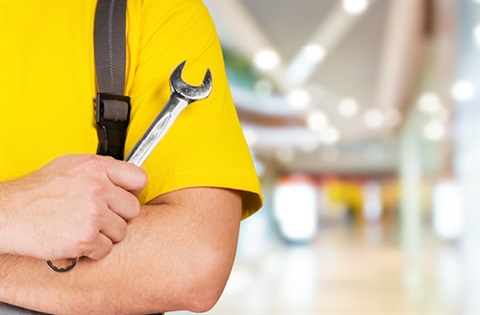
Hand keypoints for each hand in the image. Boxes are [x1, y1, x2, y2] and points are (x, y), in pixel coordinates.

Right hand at [0, 154, 146, 260]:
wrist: (9, 214)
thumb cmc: (35, 193)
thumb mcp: (69, 166)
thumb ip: (100, 170)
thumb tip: (121, 177)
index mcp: (96, 167)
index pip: (139, 178)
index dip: (132, 192)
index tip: (124, 198)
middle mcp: (98, 187)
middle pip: (133, 209)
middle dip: (118, 216)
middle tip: (100, 217)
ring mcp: (93, 212)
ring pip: (121, 231)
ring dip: (106, 234)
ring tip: (85, 228)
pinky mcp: (86, 236)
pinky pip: (106, 249)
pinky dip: (93, 250)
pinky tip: (78, 240)